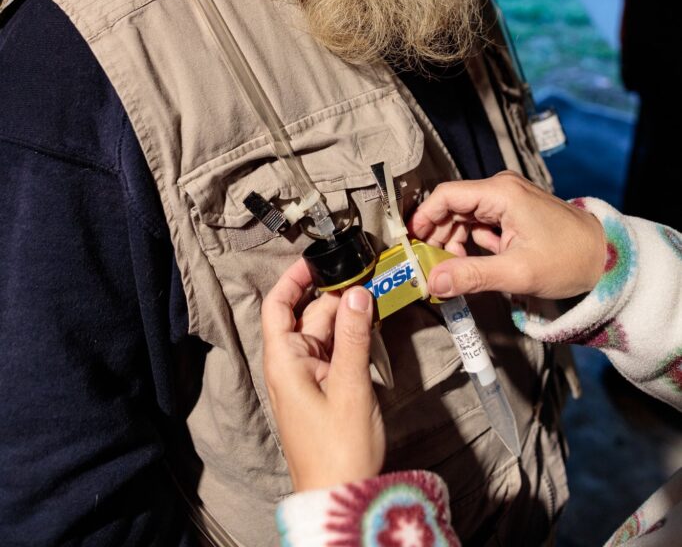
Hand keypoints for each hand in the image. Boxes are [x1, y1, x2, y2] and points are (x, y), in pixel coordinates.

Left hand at [261, 257, 385, 491]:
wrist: (339, 496)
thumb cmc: (336, 451)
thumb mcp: (350, 387)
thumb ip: (354, 337)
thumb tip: (357, 294)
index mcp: (284, 361)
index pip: (278, 306)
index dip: (294, 280)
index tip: (317, 260)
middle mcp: (291, 365)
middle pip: (308, 316)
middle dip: (334, 295)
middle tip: (364, 275)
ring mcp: (308, 378)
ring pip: (325, 333)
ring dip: (347, 316)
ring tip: (374, 294)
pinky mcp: (325, 390)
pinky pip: (335, 352)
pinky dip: (351, 338)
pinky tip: (370, 326)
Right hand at [409, 171, 606, 299]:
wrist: (607, 258)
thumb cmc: (569, 259)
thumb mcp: (516, 272)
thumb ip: (471, 275)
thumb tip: (433, 282)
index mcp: (501, 193)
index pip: (446, 196)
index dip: (424, 218)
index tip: (411, 244)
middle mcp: (501, 189)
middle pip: (452, 207)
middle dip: (438, 237)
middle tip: (431, 268)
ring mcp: (507, 199)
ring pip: (463, 217)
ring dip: (454, 243)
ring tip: (453, 272)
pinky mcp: (513, 212)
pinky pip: (479, 223)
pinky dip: (470, 243)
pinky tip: (472, 266)